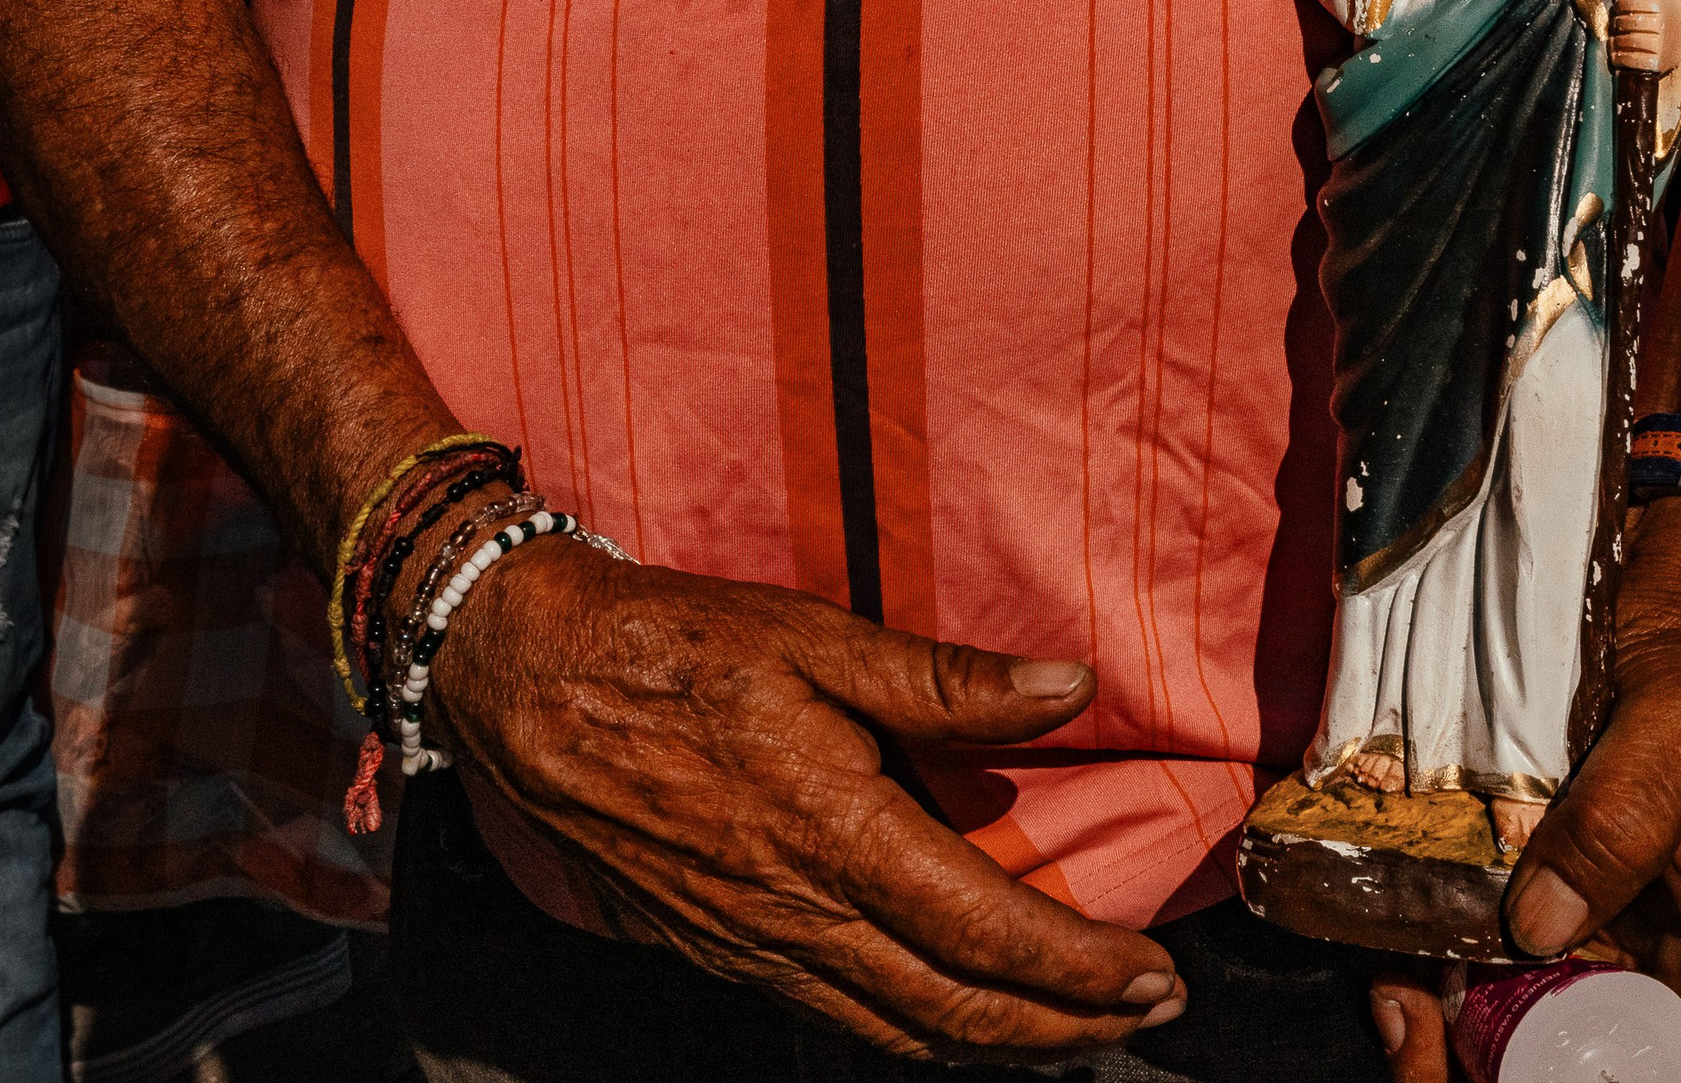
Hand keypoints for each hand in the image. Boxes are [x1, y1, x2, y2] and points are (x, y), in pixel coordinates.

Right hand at [422, 542, 1185, 1058]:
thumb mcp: (815, 637)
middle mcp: (794, 913)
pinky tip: (949, 1006)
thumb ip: (945, 680)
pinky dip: (917, 1030)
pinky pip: (838, 1016)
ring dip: (998, 1042)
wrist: (527, 680)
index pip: (986, 934)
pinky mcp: (717, 948)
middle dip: (1063, 1027)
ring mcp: (750, 945)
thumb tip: (1070, 690)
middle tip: (1144, 1012)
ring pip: (898, 1031)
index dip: (1081, 970)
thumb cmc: (676, 644)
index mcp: (833, 833)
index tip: (1153, 973)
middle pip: (955, 1011)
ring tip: (1072, 1024)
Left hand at [1368, 499, 1680, 1081]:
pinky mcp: (1532, 908)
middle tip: (1432, 1055)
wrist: (1650, 582)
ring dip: (1461, 1054)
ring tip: (1403, 1016)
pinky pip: (1484, 982)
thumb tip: (1542, 923)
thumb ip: (1624, 817)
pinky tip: (1390, 969)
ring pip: (1534, 1052)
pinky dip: (1434, 990)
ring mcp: (1598, 948)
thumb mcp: (1680, 724)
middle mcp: (1672, 975)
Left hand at [1610, 0, 1680, 75]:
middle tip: (1615, 25)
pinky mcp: (1657, 63)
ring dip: (1616, 42)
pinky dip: (1620, 58)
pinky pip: (1632, 61)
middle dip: (1616, 24)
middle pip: (1626, 23)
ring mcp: (1660, 45)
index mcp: (1660, 6)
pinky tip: (1617, 55)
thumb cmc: (1667, 14)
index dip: (1620, 6)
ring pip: (1627, 42)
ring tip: (1614, 40)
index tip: (1618, 8)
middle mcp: (1661, 25)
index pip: (1630, 3)